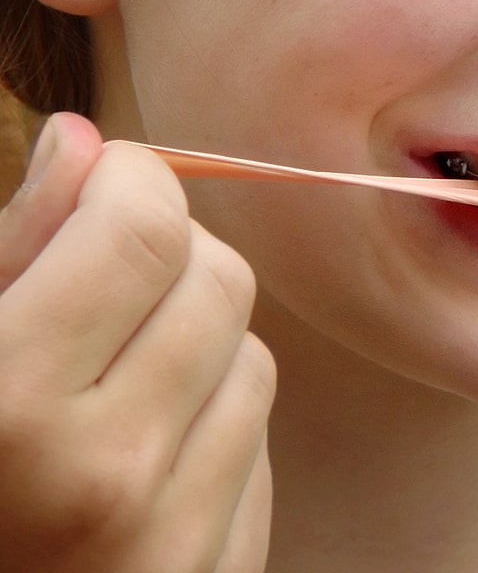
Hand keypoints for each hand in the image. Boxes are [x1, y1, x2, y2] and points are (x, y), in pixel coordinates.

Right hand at [0, 114, 274, 572]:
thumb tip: (85, 139)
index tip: (105, 181)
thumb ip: (14, 249)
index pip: (145, 232)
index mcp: (9, 412)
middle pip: (220, 280)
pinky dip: (212, 421)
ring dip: (197, 340)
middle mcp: (106, 479)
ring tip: (109, 374)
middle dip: (170, 252)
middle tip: (102, 274)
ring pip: (254, 356)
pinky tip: (138, 448)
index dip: (132, 180)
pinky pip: (259, 445)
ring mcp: (175, 541)